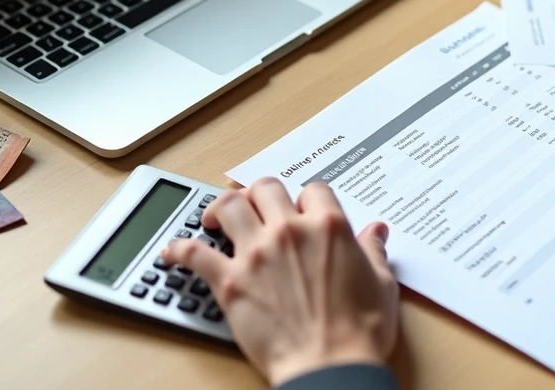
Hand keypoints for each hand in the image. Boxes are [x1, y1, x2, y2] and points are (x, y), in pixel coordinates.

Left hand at [163, 180, 398, 385]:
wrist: (329, 366)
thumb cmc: (359, 332)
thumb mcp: (381, 284)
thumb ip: (373, 251)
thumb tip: (376, 232)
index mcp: (328, 227)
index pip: (314, 190)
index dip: (307, 199)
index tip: (303, 211)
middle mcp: (289, 231)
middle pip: (266, 188)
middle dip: (261, 194)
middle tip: (257, 207)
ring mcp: (257, 255)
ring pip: (228, 206)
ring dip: (221, 208)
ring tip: (216, 217)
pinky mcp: (230, 283)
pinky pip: (194, 254)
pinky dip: (180, 249)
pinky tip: (173, 250)